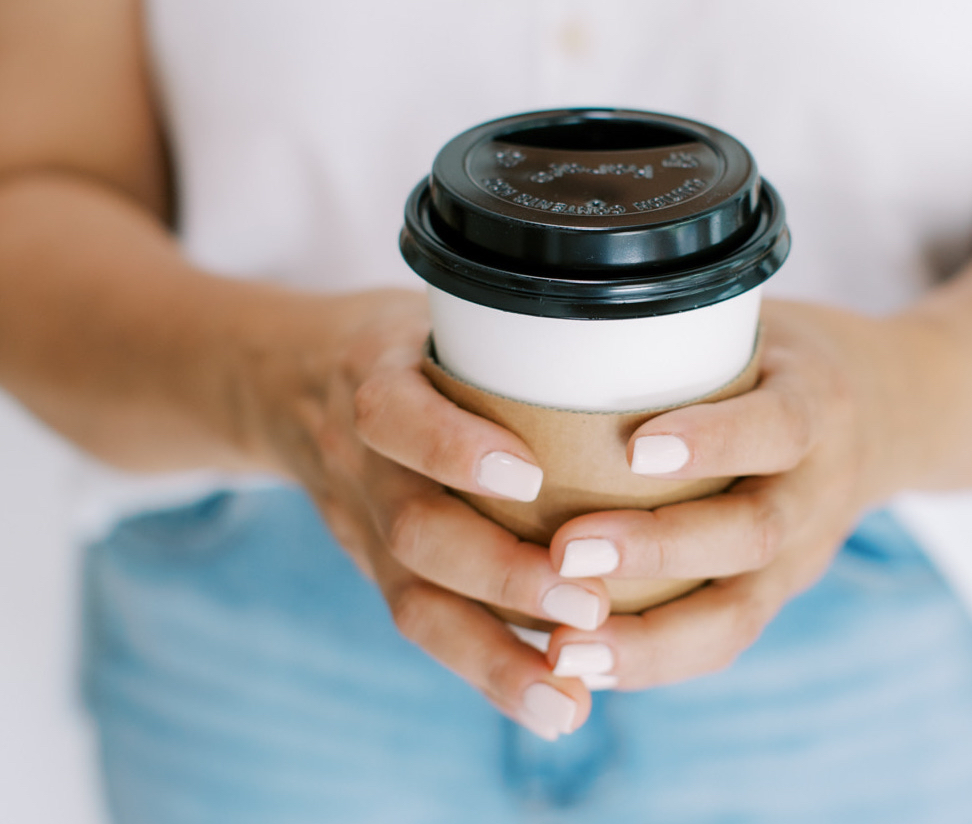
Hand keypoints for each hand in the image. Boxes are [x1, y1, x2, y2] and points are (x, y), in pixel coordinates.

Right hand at [252, 288, 607, 739]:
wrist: (283, 382)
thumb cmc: (399, 341)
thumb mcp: (433, 308)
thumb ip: (508, 329)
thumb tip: (642, 329)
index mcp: (373, 380)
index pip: (396, 415)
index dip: (453, 448)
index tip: (528, 475)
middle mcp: (361, 462)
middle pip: (413, 529)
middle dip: (501, 574)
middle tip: (589, 605)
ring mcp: (364, 525)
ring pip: (415, 601)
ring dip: (496, 656)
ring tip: (569, 698)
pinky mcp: (378, 570)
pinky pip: (427, 627)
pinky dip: (490, 672)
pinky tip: (555, 708)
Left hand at [541, 299, 911, 688]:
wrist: (898, 414)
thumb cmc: (791, 360)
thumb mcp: (762, 323)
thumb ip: (687, 327)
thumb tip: (553, 314)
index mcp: (819, 406)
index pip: (778, 426)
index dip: (714, 442)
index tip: (637, 450)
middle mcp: (819, 490)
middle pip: (752, 534)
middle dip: (658, 550)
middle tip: (567, 553)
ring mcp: (804, 553)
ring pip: (738, 612)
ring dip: (647, 637)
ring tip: (563, 648)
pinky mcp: (777, 592)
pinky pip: (723, 639)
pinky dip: (654, 660)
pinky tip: (583, 667)